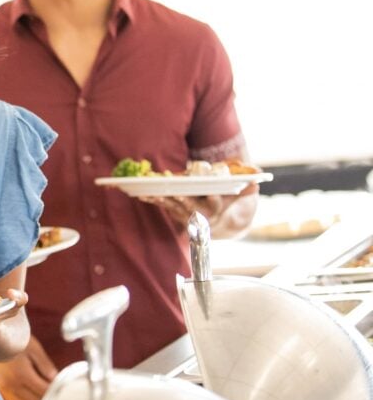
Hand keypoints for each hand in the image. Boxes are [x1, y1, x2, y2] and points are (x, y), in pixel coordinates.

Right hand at [0, 334, 56, 399]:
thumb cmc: (15, 340)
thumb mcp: (34, 348)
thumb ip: (46, 365)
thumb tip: (56, 380)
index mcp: (22, 374)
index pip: (44, 391)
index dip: (55, 390)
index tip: (63, 386)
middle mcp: (12, 385)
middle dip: (48, 396)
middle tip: (56, 388)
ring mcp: (6, 388)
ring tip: (44, 391)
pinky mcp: (2, 389)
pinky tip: (32, 394)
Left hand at [141, 183, 257, 234]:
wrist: (226, 222)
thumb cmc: (234, 202)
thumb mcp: (245, 194)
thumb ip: (250, 187)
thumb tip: (256, 177)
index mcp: (218, 208)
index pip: (215, 202)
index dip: (212, 196)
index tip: (210, 188)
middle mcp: (202, 214)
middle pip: (190, 206)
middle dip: (181, 198)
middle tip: (172, 190)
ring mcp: (188, 215)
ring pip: (174, 207)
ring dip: (162, 200)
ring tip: (150, 192)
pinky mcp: (176, 213)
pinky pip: (164, 207)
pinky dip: (154, 201)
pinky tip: (142, 194)